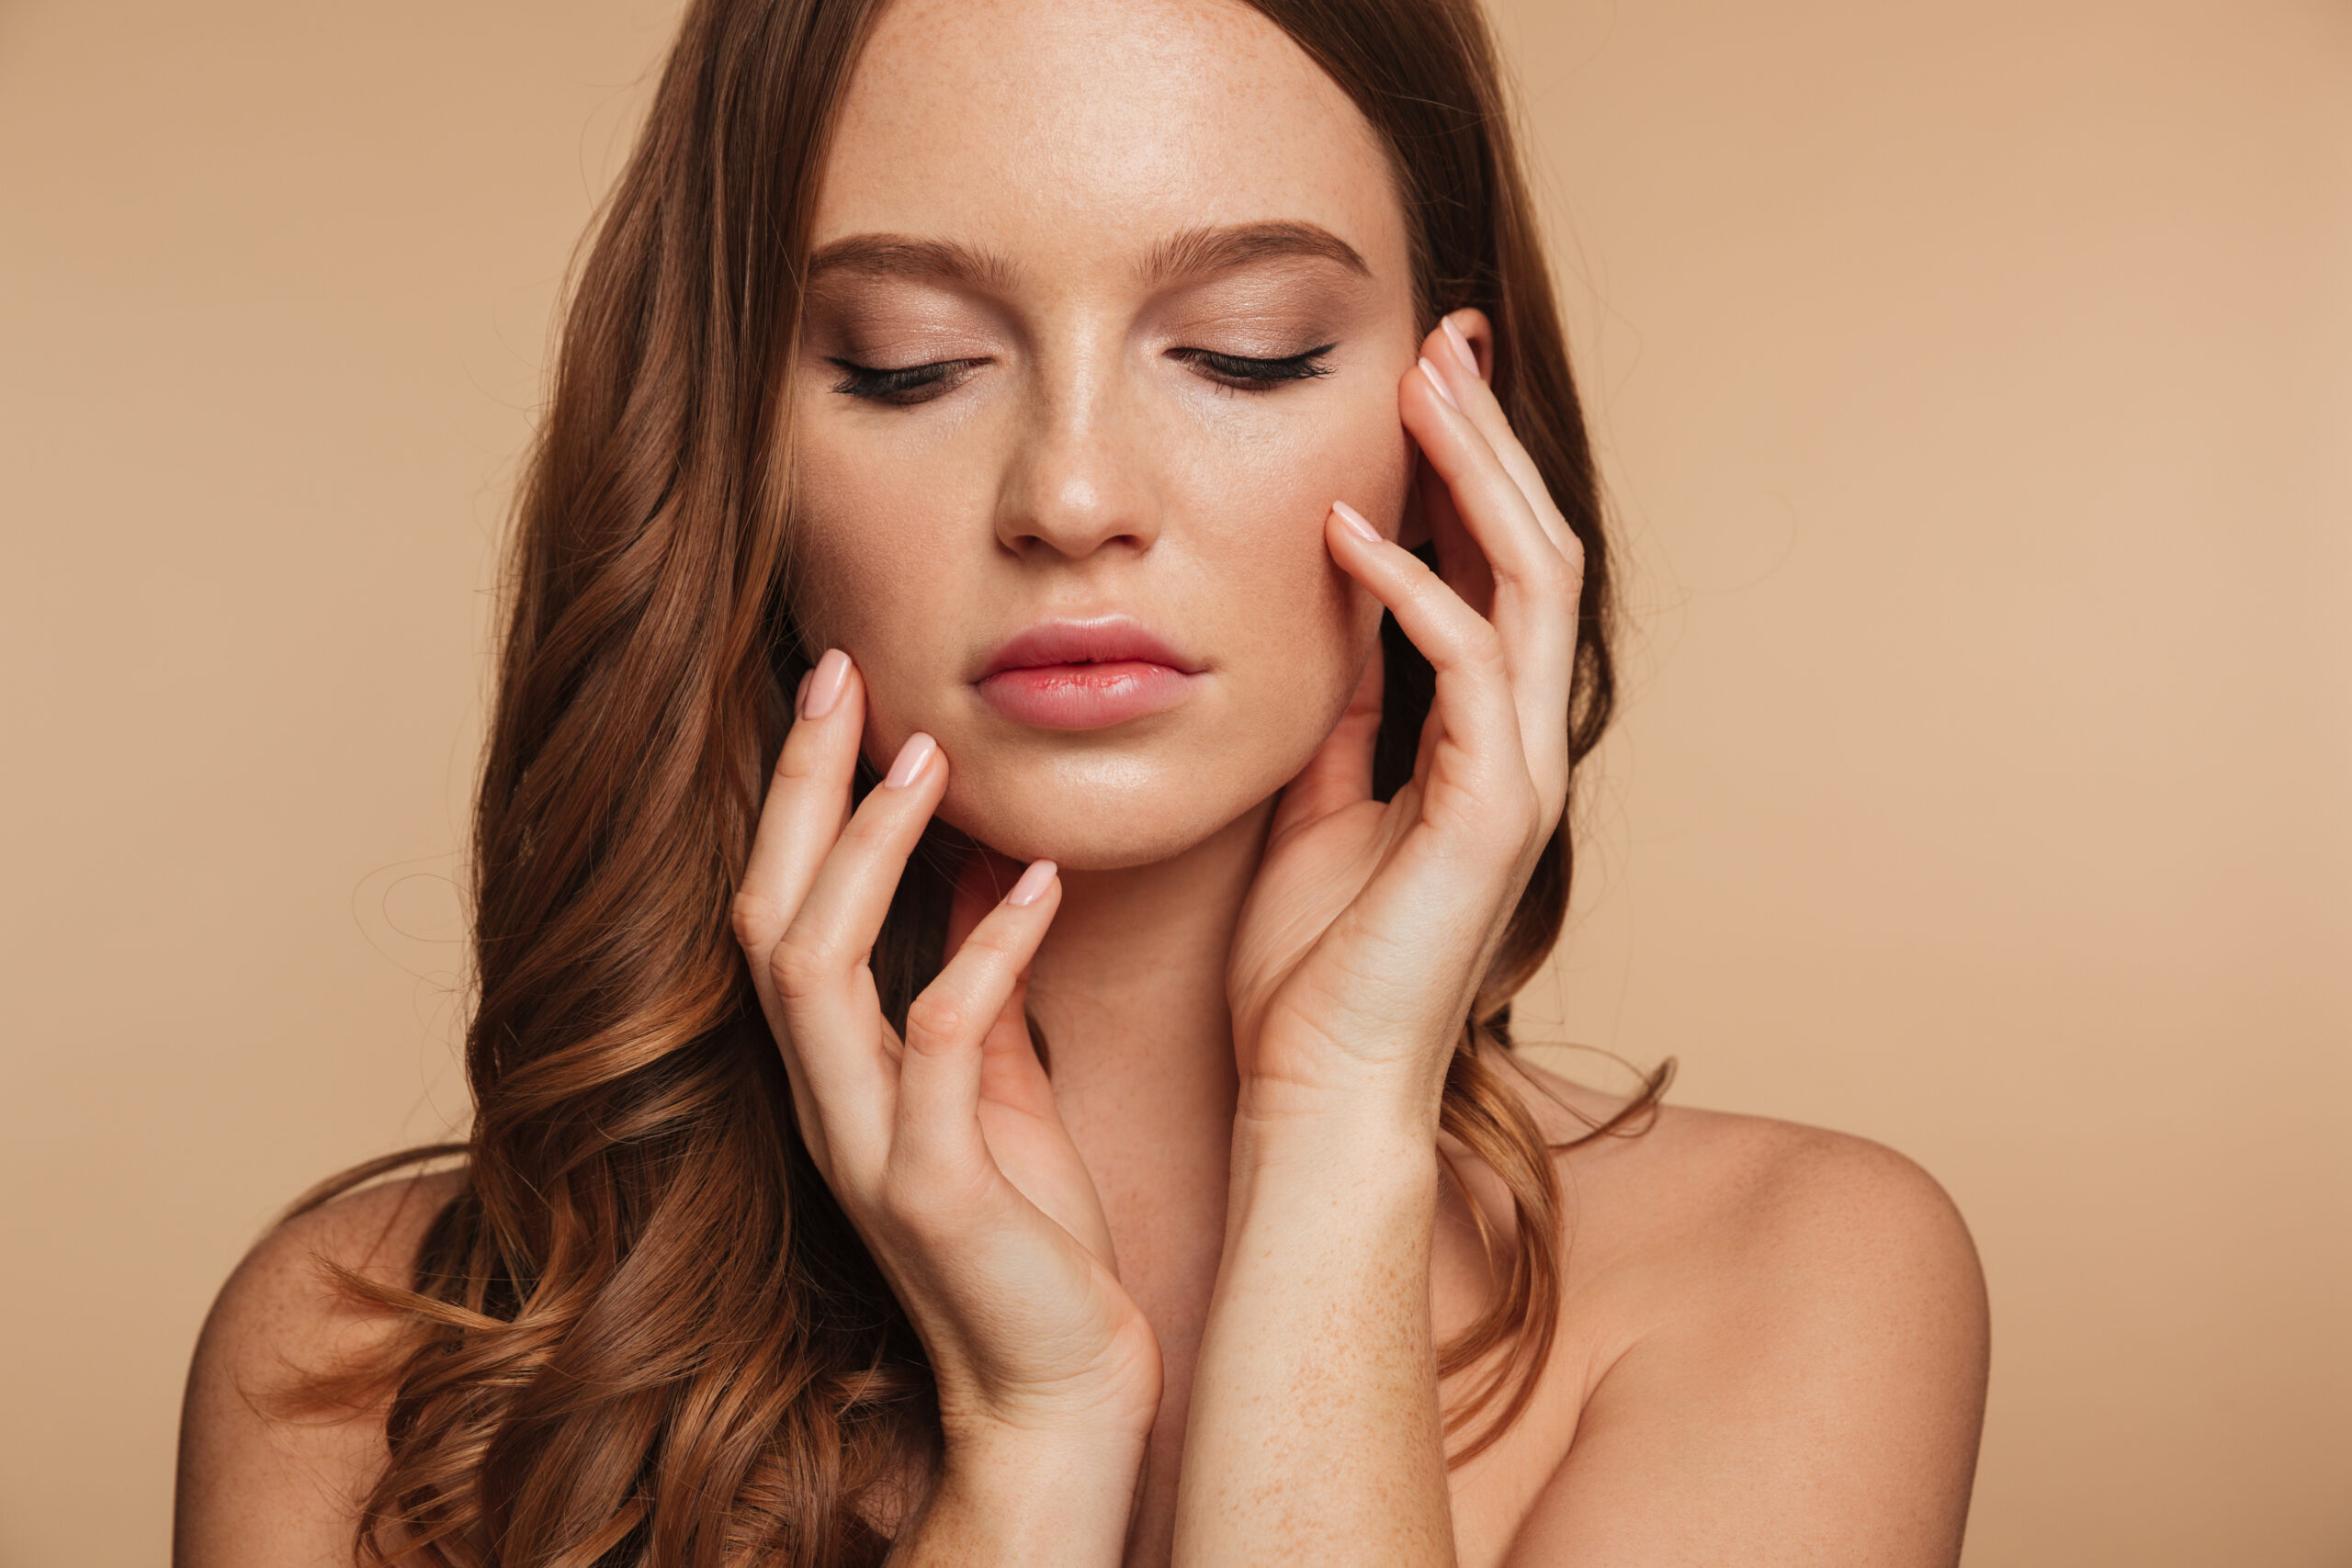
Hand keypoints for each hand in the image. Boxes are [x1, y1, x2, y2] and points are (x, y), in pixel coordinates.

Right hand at [730, 652, 1162, 1447]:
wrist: (1057, 1389)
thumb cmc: (1032, 1235)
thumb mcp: (992, 1084)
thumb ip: (970, 980)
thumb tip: (979, 859)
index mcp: (834, 1071)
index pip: (782, 906)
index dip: (799, 798)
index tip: (839, 686)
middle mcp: (824, 1100)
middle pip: (767, 917)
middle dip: (799, 792)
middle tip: (841, 671)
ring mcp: (865, 1147)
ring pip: (816, 972)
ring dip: (866, 856)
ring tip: (927, 756)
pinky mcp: (931, 1191)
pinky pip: (935, 1047)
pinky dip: (980, 954)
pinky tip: (1034, 884)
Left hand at [1226, 311, 1582, 1138]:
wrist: (1315, 1089)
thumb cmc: (1307, 970)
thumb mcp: (1317, 804)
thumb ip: (1343, 710)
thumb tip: (1330, 607)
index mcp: (1480, 742)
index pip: (1496, 573)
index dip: (1470, 473)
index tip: (1425, 379)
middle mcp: (1519, 747)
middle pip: (1534, 553)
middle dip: (1490, 440)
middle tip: (1440, 339)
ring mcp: (1516, 780)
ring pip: (1529, 587)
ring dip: (1475, 477)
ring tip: (1422, 382)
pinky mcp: (1487, 819)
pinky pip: (1465, 672)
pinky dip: (1412, 590)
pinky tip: (1344, 534)